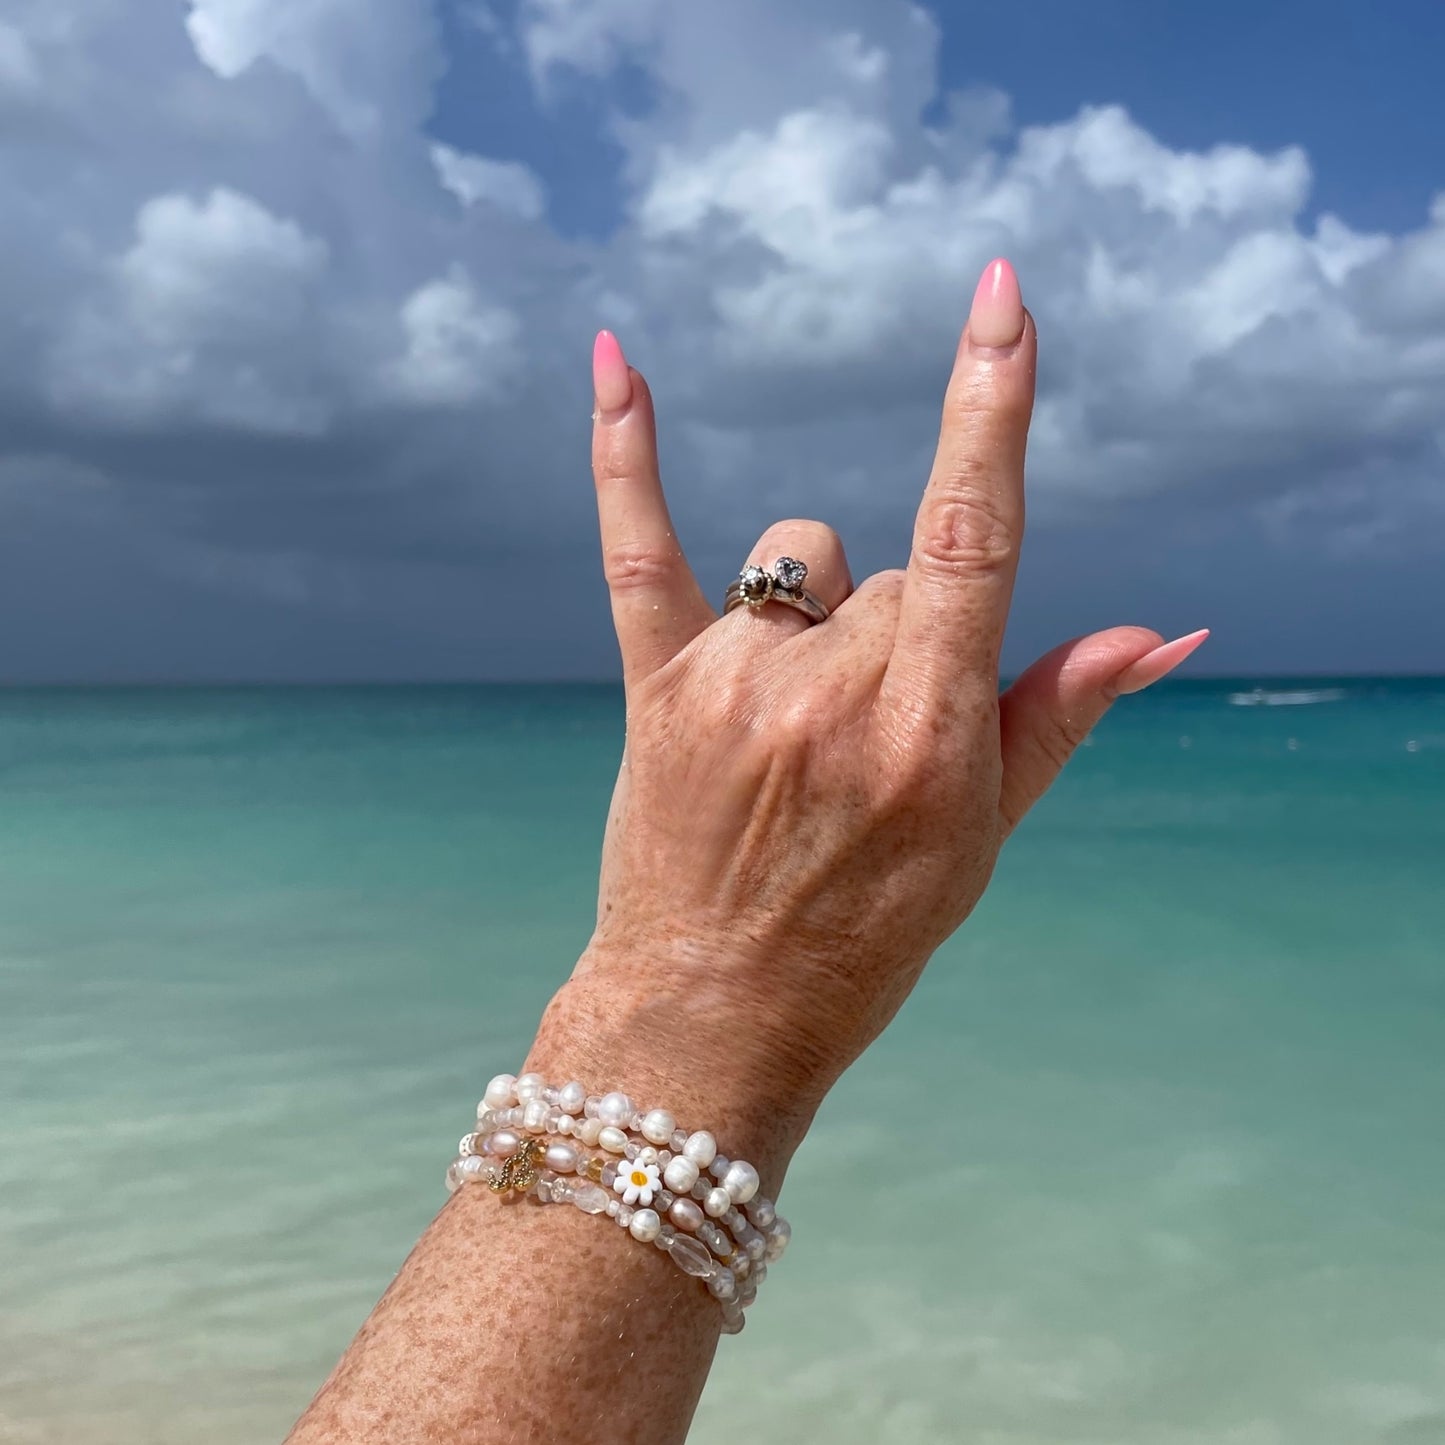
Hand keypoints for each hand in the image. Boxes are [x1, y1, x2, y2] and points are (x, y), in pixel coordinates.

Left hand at [528, 260, 1204, 1175]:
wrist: (714, 1010)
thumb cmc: (866, 933)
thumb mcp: (983, 840)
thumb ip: (1061, 715)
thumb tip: (1163, 632)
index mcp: (925, 730)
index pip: (972, 535)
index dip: (989, 408)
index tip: (1000, 301)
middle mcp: (828, 690)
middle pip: (897, 568)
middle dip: (907, 631)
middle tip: (866, 746)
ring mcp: (733, 681)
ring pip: (804, 559)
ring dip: (818, 609)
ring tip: (790, 715)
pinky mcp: (657, 685)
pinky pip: (638, 545)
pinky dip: (624, 454)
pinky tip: (612, 359)